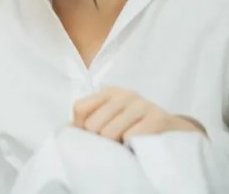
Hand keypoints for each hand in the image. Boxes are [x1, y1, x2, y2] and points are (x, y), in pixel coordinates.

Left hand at [73, 87, 204, 142]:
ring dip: (115, 146)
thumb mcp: (110, 119)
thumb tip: (65, 131)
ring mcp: (142, 104)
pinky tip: (138, 145)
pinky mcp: (157, 118)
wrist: (174, 133)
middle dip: (100, 140)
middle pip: (93, 125)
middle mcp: (125, 94)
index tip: (92, 136)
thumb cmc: (134, 128)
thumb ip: (87, 122)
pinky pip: (130, 138)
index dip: (81, 128)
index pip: (79, 108)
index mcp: (109, 92)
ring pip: (109, 133)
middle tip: (114, 143)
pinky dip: (130, 147)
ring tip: (125, 144)